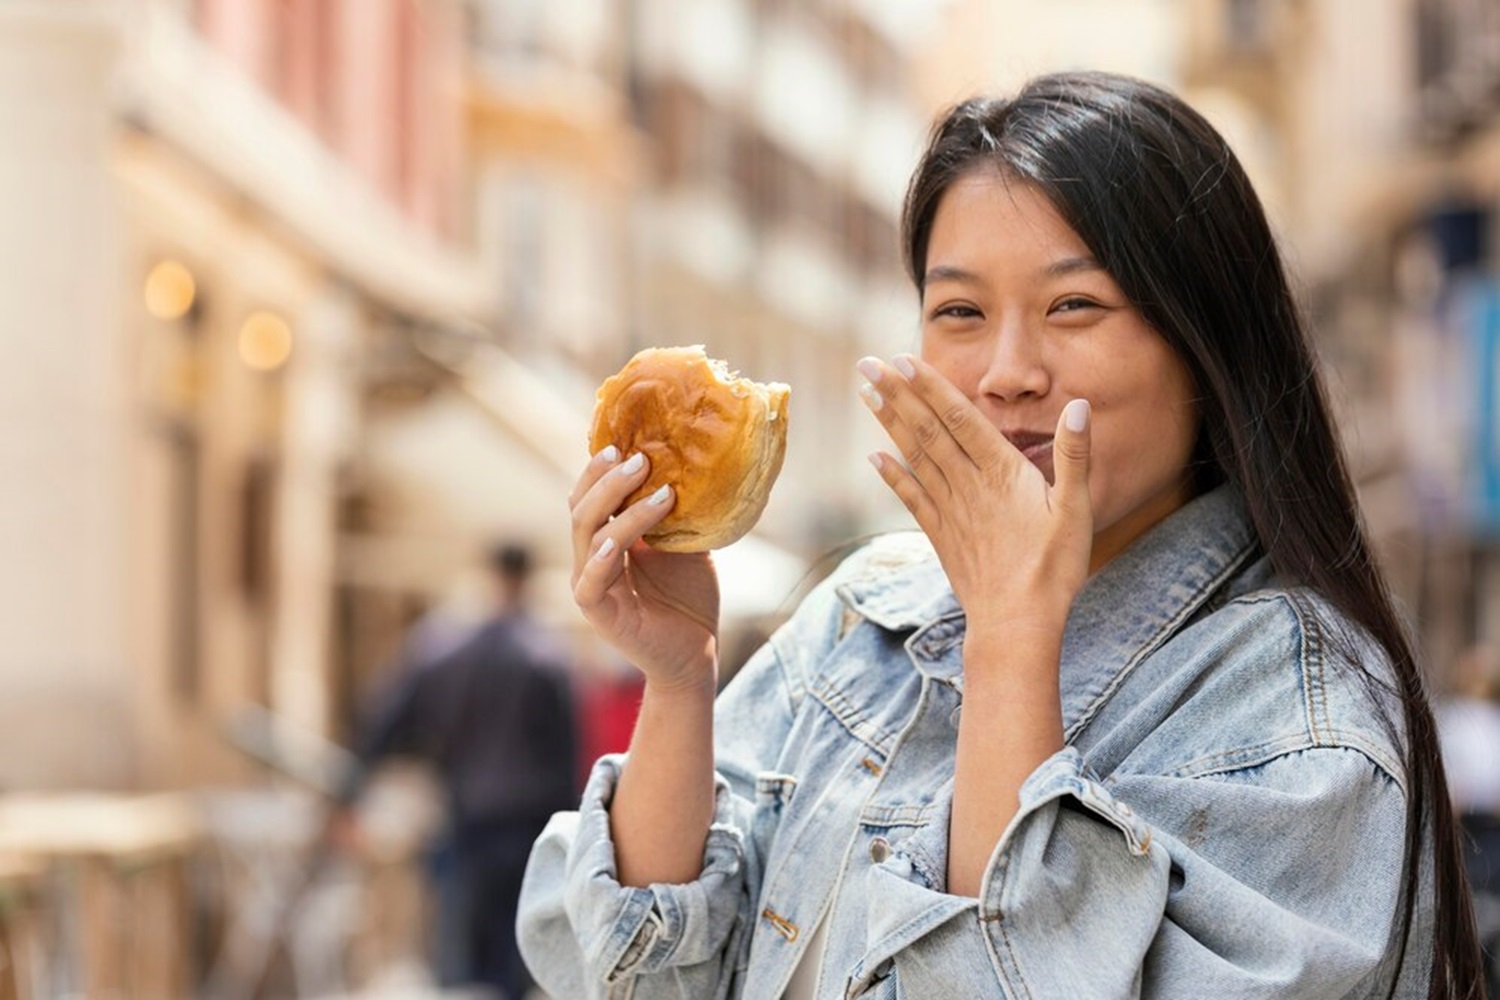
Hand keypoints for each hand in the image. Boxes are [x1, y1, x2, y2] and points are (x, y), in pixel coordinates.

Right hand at [569, 447, 719, 690]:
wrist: (695, 653)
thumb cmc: (688, 598)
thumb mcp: (686, 546)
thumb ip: (676, 514)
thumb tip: (689, 466)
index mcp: (606, 539)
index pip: (590, 496)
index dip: (600, 468)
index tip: (625, 440)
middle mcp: (590, 558)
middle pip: (582, 508)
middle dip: (607, 479)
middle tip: (639, 456)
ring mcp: (589, 585)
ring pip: (590, 536)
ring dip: (621, 509)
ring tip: (660, 490)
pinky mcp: (598, 613)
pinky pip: (590, 581)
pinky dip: (602, 558)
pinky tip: (619, 543)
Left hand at [857, 354, 1092, 633]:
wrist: (1017, 626)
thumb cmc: (1053, 569)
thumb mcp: (1077, 511)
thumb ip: (1074, 456)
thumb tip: (1080, 407)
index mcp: (1003, 474)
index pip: (961, 419)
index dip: (932, 388)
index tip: (904, 360)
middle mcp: (969, 486)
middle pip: (929, 431)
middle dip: (898, 394)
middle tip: (868, 364)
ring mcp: (951, 511)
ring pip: (916, 457)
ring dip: (890, 423)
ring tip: (867, 394)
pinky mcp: (942, 536)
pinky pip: (912, 498)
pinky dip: (892, 475)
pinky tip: (874, 457)